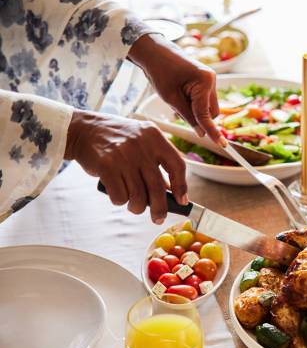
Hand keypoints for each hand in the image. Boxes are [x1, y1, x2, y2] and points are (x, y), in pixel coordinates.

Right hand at [65, 110, 186, 223]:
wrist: (83, 129)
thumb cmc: (117, 140)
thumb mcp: (142, 141)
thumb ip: (157, 161)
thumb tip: (172, 192)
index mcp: (155, 137)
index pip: (177, 165)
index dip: (181, 186)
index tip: (181, 201)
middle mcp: (141, 145)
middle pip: (158, 187)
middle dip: (160, 208)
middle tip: (158, 218)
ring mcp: (123, 155)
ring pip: (138, 196)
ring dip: (137, 207)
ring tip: (134, 206)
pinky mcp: (106, 165)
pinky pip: (119, 196)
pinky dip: (120, 201)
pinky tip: (118, 195)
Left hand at [128, 34, 224, 144]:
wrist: (155, 52)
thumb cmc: (160, 72)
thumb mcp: (171, 98)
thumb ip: (188, 117)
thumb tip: (201, 133)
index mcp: (204, 82)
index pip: (207, 114)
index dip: (211, 131)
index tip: (221, 145)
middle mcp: (211, 80)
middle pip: (212, 112)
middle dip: (199, 117)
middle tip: (178, 111)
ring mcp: (210, 80)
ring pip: (209, 107)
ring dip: (196, 111)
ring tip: (177, 99)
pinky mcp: (206, 81)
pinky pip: (205, 100)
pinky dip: (195, 104)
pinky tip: (181, 95)